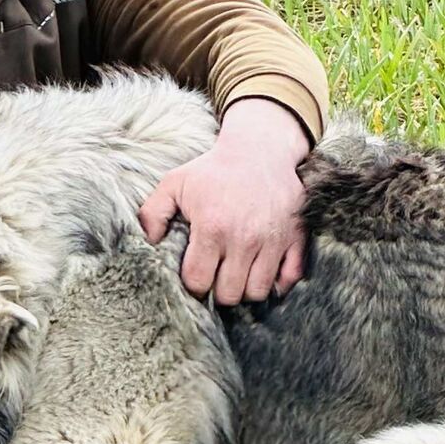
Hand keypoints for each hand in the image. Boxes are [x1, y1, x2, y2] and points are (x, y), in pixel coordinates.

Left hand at [138, 96, 311, 306]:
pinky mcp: (295, 238)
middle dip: (218, 289)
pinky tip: (262, 269)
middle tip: (216, 274)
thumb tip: (149, 243)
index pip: (198, 281)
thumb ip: (152, 213)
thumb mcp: (175, 183)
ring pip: (257, 291)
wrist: (260, 149)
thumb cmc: (214, 170)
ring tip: (237, 272)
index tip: (194, 273)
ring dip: (245, 287)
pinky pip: (289, 278)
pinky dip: (277, 281)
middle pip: (229, 294)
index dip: (193, 283)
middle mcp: (244, 239)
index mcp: (212, 228)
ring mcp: (273, 240)